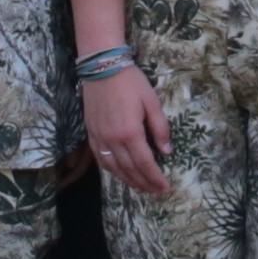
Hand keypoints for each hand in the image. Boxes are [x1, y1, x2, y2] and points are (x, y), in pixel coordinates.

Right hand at [84, 64, 172, 195]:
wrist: (101, 66)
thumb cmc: (130, 81)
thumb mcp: (152, 102)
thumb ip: (160, 128)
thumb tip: (166, 151)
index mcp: (130, 132)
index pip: (145, 163)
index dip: (155, 178)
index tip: (165, 187)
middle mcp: (113, 140)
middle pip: (130, 170)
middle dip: (144, 183)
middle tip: (156, 192)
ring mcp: (99, 137)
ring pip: (114, 168)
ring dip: (128, 180)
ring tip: (140, 187)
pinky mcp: (91, 133)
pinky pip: (100, 158)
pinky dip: (111, 170)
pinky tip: (119, 173)